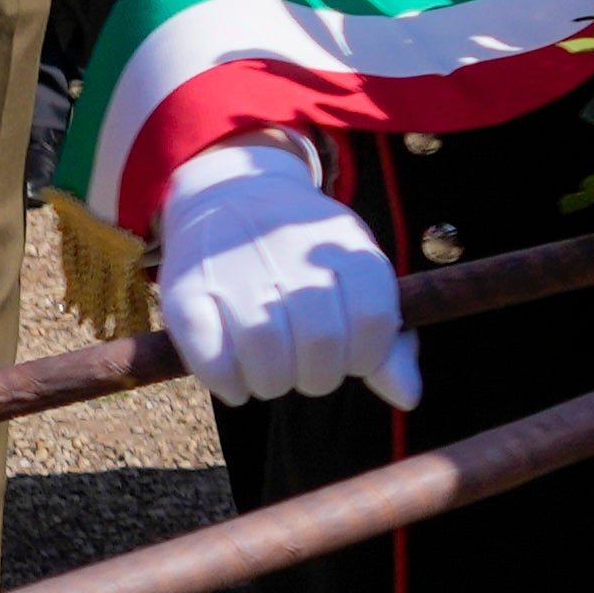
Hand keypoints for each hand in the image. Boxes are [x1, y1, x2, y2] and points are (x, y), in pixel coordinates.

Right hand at [154, 132, 419, 409]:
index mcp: (343, 247)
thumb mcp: (357, 278)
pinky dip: (227, 381)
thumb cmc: (308, 257)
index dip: (367, 356)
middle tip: (308, 371)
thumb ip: (387, 339)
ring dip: (273, 383)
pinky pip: (209, 356)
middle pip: (321, 340)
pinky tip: (237, 380)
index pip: (374, 320)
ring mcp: (232, 269)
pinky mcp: (184, 290)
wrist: (232, 195)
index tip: (352, 357)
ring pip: (265, 351)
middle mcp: (288, 252)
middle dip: (320, 376)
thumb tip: (409, 397)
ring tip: (273, 376)